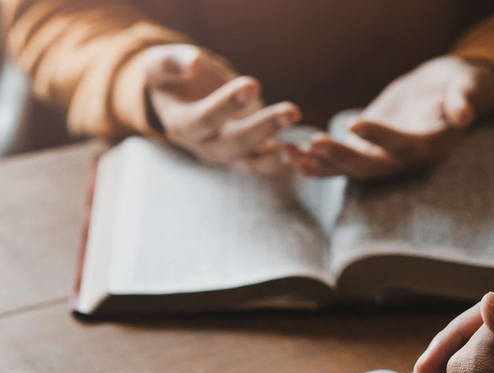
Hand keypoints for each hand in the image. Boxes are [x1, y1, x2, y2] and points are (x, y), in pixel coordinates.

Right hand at [145, 44, 301, 174]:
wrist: (183, 100)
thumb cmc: (172, 79)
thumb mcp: (160, 65)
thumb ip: (172, 63)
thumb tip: (194, 62)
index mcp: (182, 126)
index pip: (204, 120)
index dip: (227, 104)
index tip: (252, 84)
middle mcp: (206, 147)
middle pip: (235, 144)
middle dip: (263, 128)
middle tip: (291, 110)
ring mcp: (228, 156)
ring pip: (253, 164)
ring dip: (279, 159)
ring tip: (301, 149)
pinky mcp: (248, 156)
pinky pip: (268, 165)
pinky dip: (288, 164)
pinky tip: (309, 155)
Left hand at [285, 56, 493, 179]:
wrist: (443, 95)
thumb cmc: (457, 87)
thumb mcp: (465, 87)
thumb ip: (463, 99)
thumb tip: (465, 115)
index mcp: (426, 147)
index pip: (401, 146)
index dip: (379, 137)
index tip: (354, 123)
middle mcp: (400, 162)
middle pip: (368, 167)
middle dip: (340, 157)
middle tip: (313, 143)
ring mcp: (380, 159)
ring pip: (346, 169)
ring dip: (318, 163)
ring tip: (288, 152)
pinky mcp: (364, 151)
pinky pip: (337, 162)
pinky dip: (314, 162)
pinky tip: (289, 155)